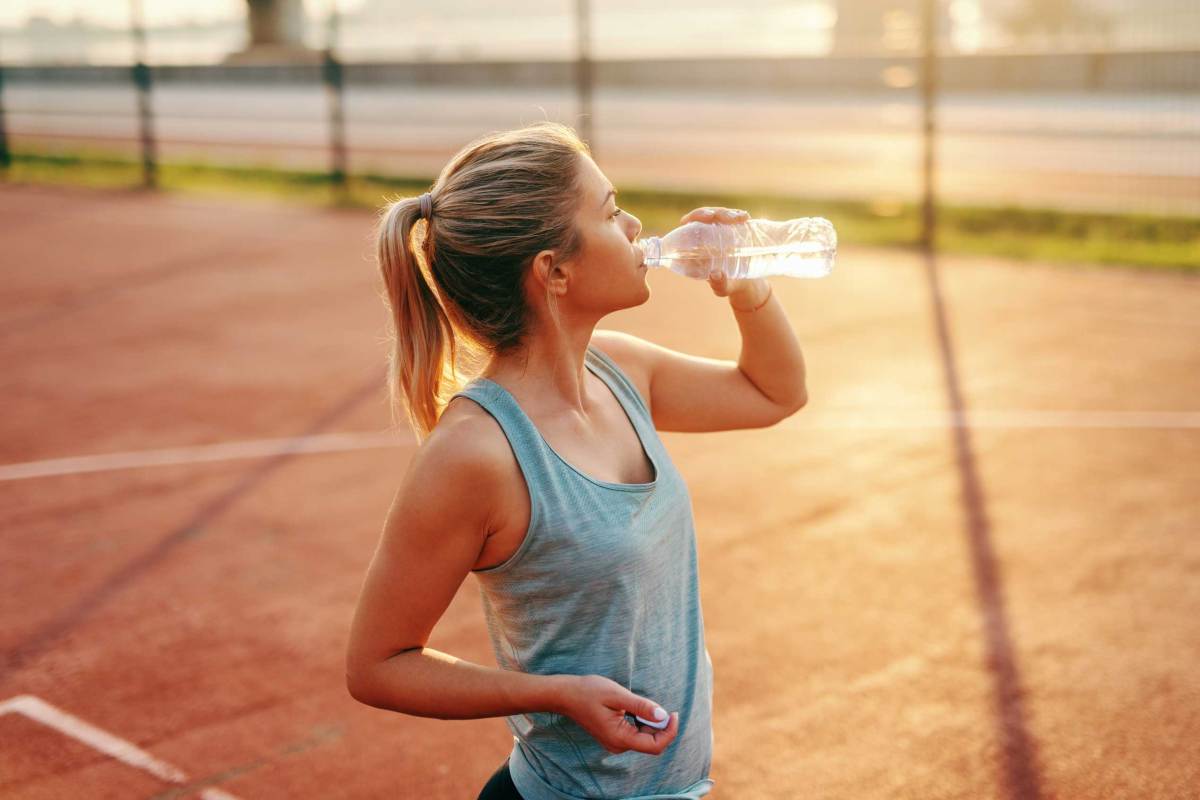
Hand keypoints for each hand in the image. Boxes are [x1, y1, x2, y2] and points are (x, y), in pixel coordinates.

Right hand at [558, 674, 679, 755]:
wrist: (566, 694)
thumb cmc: (589, 691)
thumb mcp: (618, 695)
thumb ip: (642, 706)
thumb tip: (663, 716)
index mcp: (620, 738)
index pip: (655, 746)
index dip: (669, 731)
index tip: (674, 713)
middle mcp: (618, 745)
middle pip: (651, 743)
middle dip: (661, 726)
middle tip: (658, 705)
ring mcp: (615, 742)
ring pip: (644, 738)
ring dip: (650, 723)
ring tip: (639, 704)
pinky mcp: (614, 736)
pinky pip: (635, 733)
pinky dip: (642, 722)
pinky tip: (634, 708)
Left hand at [678, 207, 762, 299]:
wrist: (747, 285)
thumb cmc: (729, 286)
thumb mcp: (723, 288)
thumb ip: (718, 284)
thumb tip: (715, 274)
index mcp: (694, 248)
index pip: (689, 225)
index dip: (695, 216)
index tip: (707, 217)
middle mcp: (704, 236)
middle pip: (705, 216)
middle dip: (716, 212)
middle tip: (728, 218)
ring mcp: (719, 231)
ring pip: (719, 215)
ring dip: (728, 213)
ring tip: (742, 218)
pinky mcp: (732, 229)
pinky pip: (733, 218)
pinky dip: (738, 215)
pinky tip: (745, 217)